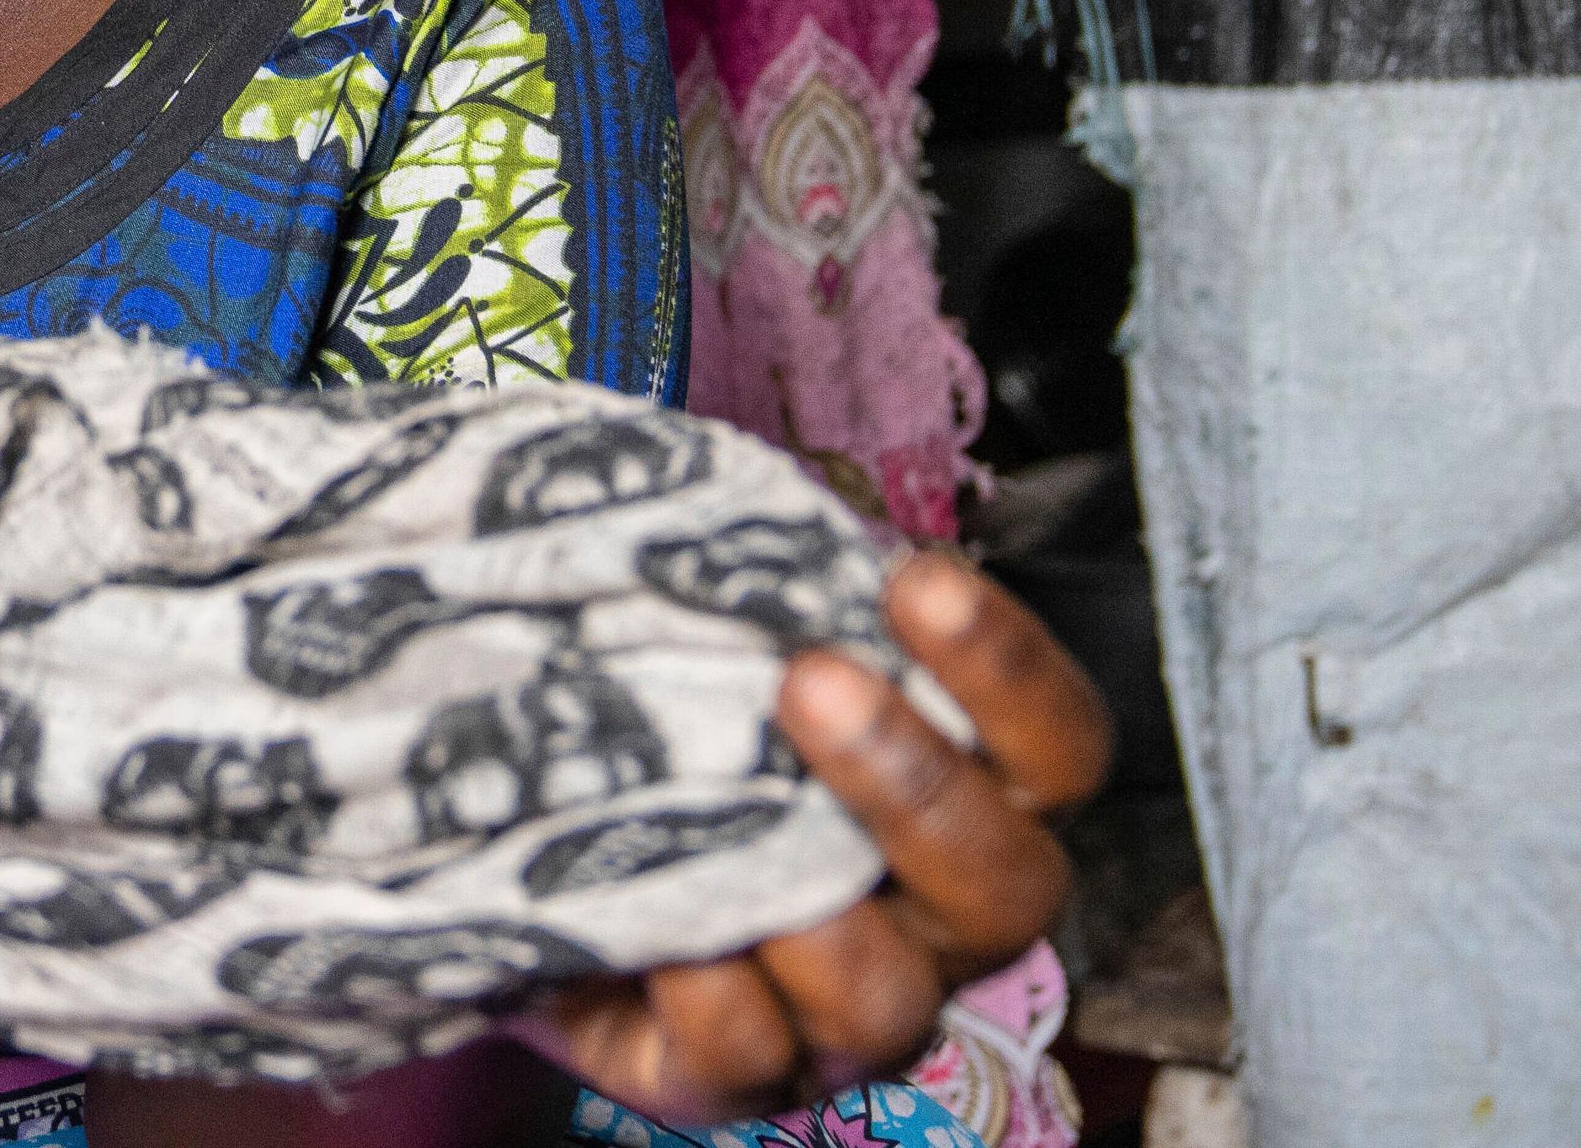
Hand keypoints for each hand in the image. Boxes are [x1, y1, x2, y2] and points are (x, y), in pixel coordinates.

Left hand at [522, 551, 1110, 1125]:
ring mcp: (839, 1018)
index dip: (1009, 671)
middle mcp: (928, 924)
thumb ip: (779, 580)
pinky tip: (656, 923)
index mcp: (964, 802)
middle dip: (916, 784)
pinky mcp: (729, 1080)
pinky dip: (704, 988)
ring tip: (729, 813)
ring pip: (886, 998)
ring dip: (817, 909)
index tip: (914, 580)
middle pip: (1004, 884)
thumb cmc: (671, 726)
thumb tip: (778, 501)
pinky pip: (746, 1055)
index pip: (1055, 748)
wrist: (525, 854)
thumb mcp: (727, 635)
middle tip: (809, 682)